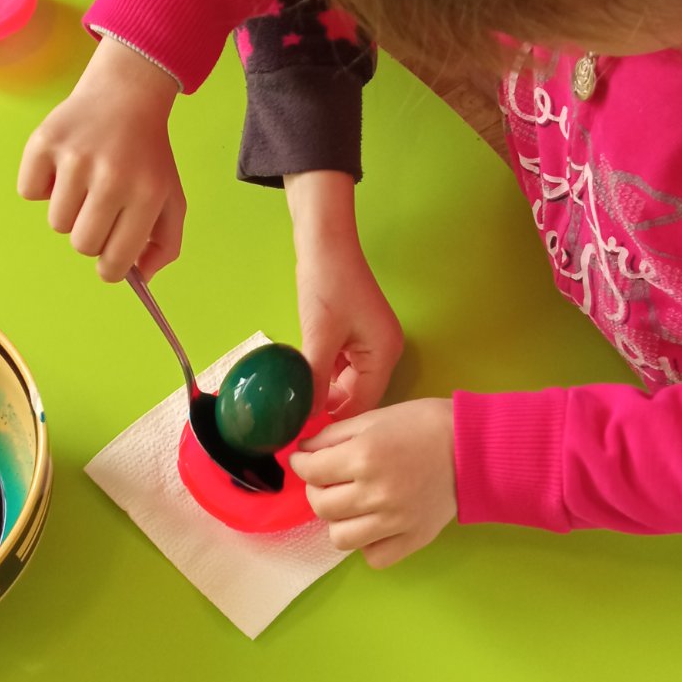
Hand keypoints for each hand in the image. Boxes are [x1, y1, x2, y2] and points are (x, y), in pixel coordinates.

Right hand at [18, 37, 182, 281]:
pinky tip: (62, 166)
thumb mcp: (171, 198)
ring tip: (84, 183)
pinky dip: (41, 185)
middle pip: (82, 245)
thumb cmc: (147, 156)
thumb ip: (166, 245)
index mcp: (147, 195)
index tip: (110, 260)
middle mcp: (112, 177)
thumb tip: (142, 278)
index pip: (116, 262)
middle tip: (99, 210)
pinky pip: (29, 192)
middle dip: (90, 236)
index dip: (111, 268)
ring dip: (68, 210)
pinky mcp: (45, 142)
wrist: (126, 95)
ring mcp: (76, 158)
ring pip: (56, 222)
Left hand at [284, 170, 401, 414]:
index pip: (364, 405)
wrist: (324, 240)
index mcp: (384, 354)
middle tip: (297, 424)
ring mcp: (370, 343)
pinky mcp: (355, 334)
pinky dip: (323, 374)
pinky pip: (341, 366)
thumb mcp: (318, 337)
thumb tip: (302, 418)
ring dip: (323, 392)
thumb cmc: (327, 284)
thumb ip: (313, 381)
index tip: (309, 440)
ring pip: (346, 383)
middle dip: (329, 408)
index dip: (337, 423)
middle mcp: (383, 352)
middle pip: (358, 396)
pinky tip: (302, 379)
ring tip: (296, 405)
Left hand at [289, 398, 456, 567]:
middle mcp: (376, 493)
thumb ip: (333, 436)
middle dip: (317, 490)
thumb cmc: (422, 424)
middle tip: (329, 480)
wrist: (473, 447)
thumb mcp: (374, 418)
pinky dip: (368, 544)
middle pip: (321, 506)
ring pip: (340, 538)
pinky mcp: (413, 539)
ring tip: (351, 505)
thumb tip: (303, 452)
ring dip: (339, 520)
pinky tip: (374, 524)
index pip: (310, 471)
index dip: (301, 463)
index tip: (305, 460)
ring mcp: (395, 521)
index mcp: (364, 457)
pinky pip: (373, 557)